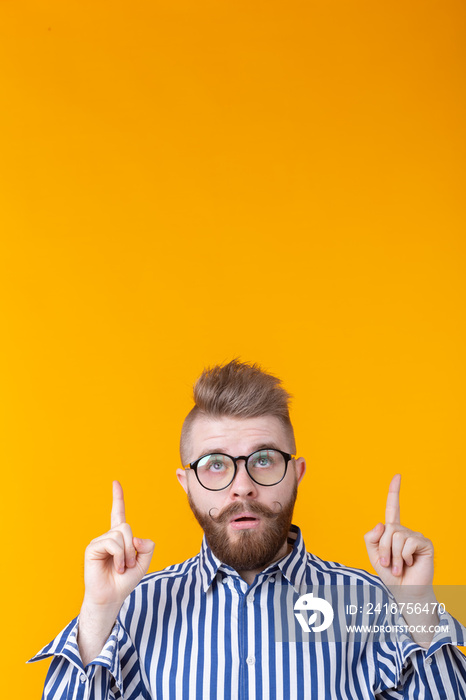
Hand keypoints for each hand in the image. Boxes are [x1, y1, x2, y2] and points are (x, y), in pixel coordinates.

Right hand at [82, 480, 154, 609]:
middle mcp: (108, 536)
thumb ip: (147, 547)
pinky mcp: (92, 548)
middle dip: (132, 548)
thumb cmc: (124, 581)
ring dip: (126, 555)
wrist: (111, 597)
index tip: (115, 482)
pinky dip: (118, 557)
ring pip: (121, 535)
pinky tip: (115, 567)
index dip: (118, 498)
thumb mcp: (143, 563)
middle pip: (126, 527)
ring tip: (121, 567)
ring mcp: (99, 541)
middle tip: (128, 564)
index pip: (118, 513)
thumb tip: (136, 538)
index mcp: (119, 537)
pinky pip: (112, 543)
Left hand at [364, 474, 433, 588]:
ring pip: (396, 536)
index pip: (393, 507)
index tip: (398, 475)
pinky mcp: (425, 543)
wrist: (405, 591)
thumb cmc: (390, 574)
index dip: (394, 491)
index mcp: (392, 531)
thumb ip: (371, 538)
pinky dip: (404, 556)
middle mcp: (404, 530)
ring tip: (398, 566)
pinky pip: (407, 543)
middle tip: (387, 564)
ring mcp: (416, 536)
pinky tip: (409, 563)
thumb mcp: (373, 555)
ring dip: (392, 556)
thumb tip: (382, 523)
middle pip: (387, 529)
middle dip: (383, 549)